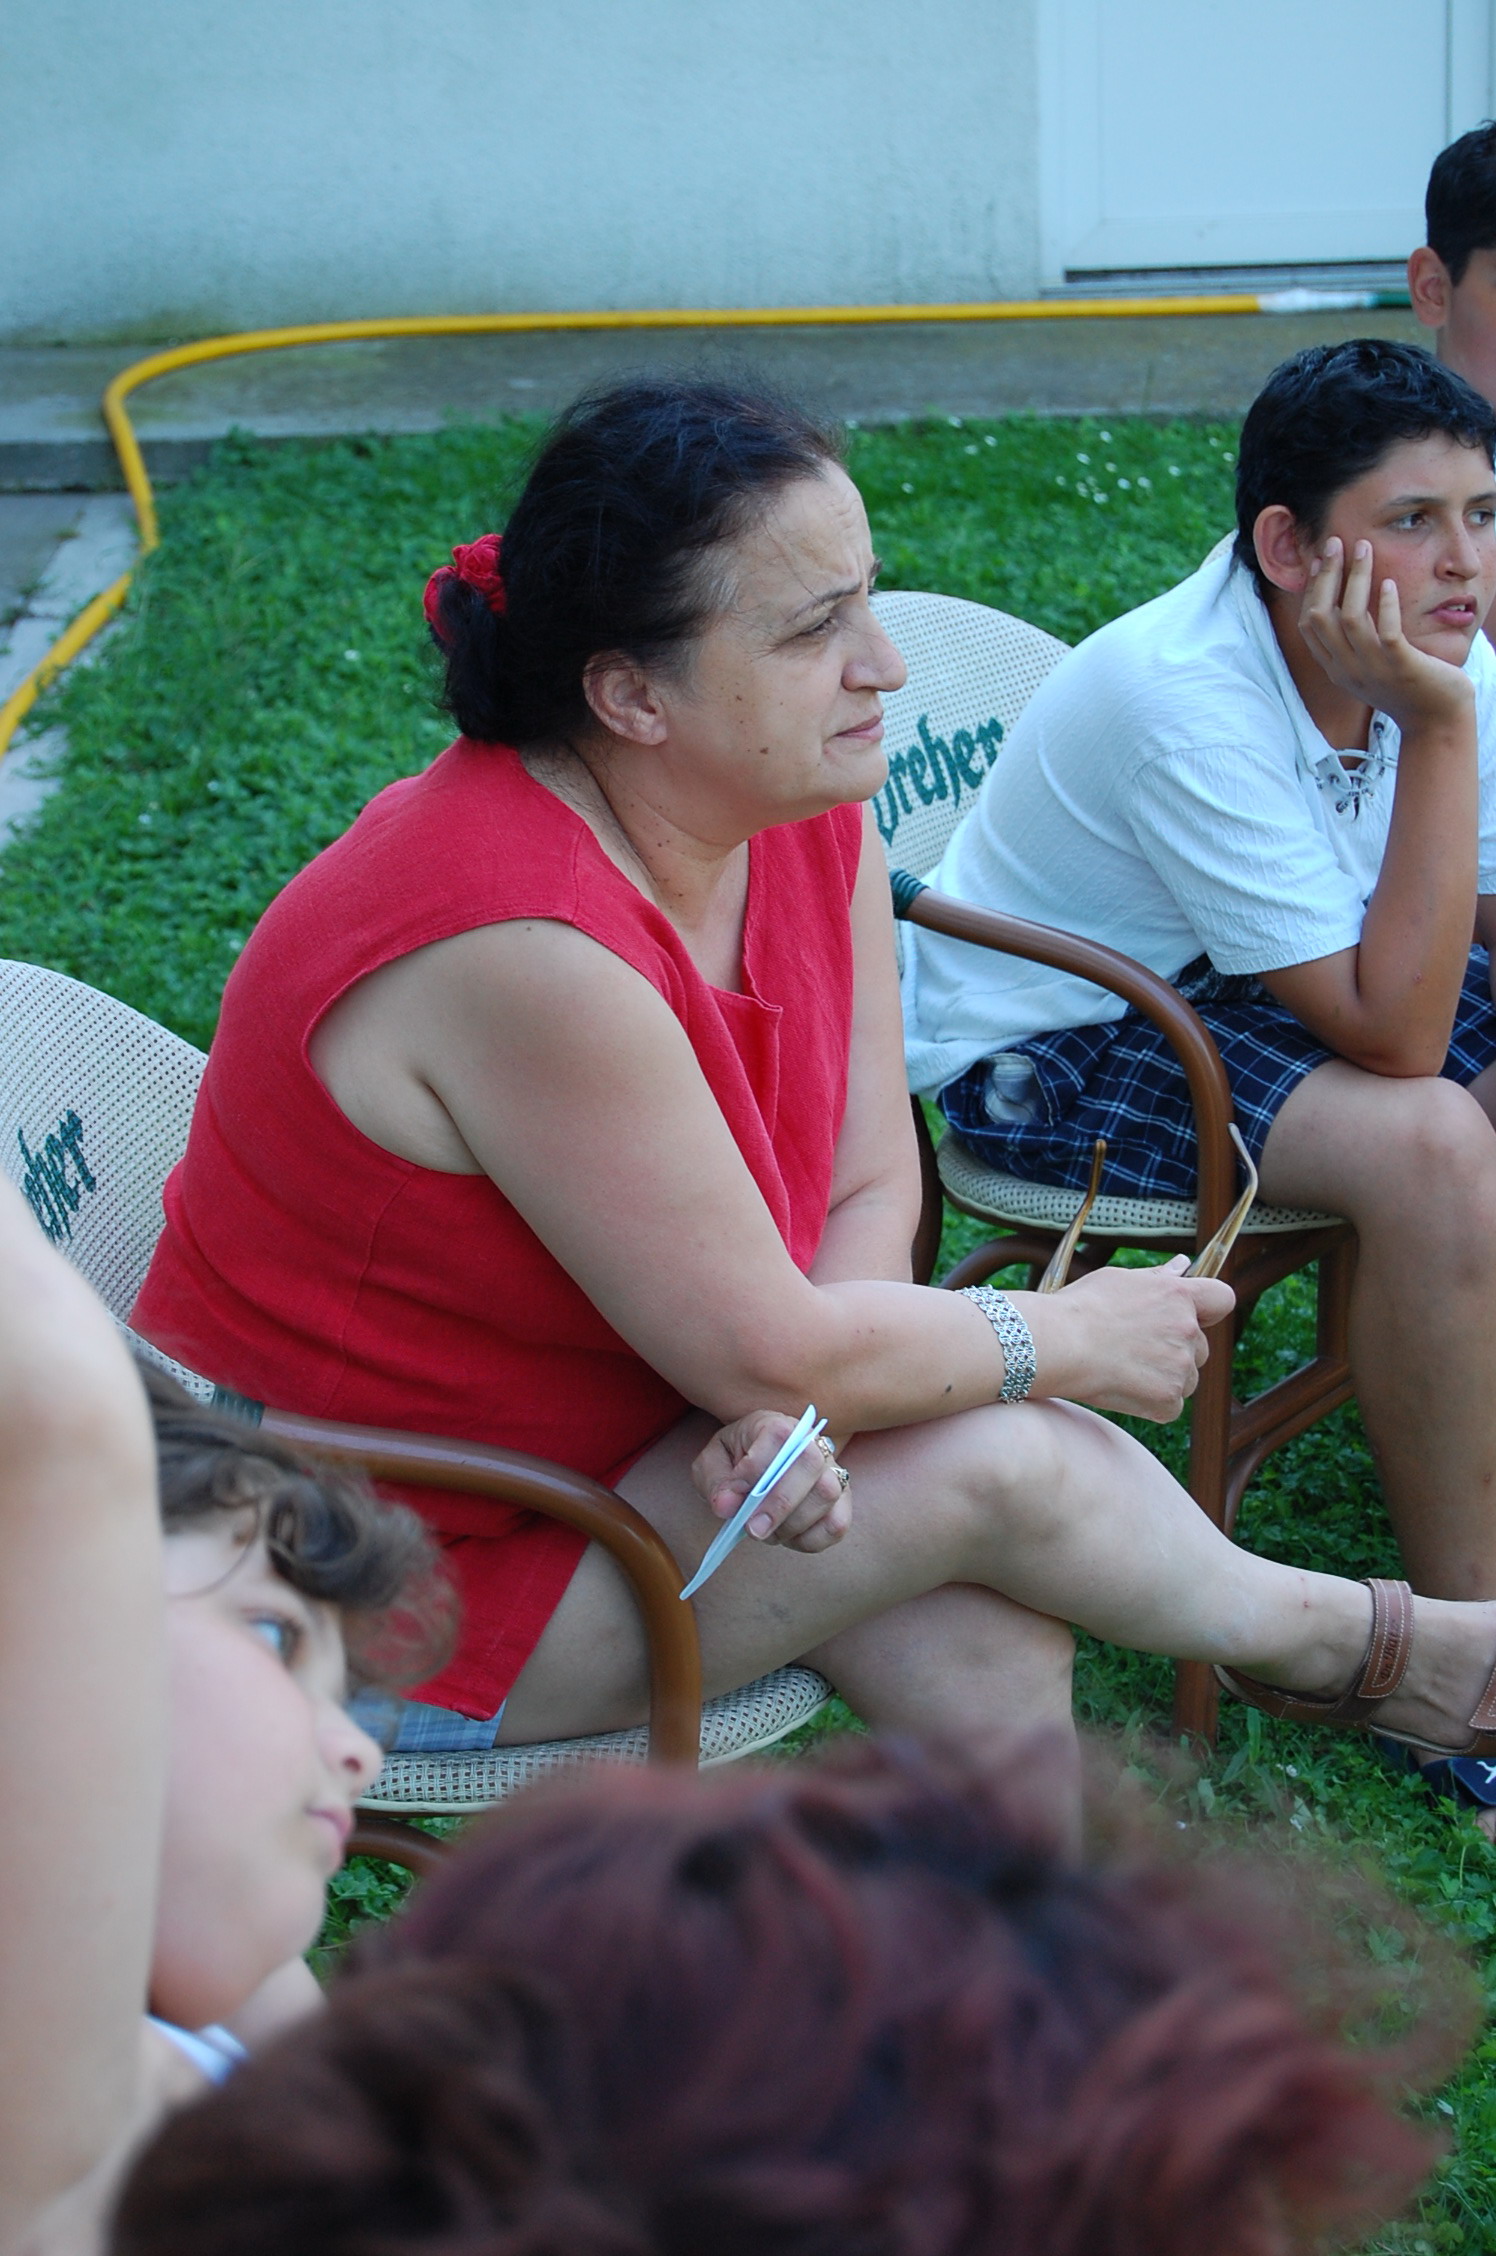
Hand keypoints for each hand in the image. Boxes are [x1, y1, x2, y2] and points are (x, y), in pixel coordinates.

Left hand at [692, 1410, 852, 1553]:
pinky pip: (837, 1524)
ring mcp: (832, 1472)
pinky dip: (809, 1540)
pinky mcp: (843, 1502)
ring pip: (827, 1495)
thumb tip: (726, 1506)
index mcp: (776, 1425)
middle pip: (810, 1464)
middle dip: (779, 1503)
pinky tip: (787, 1536)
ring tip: (766, 1533)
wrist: (756, 1473)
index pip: (778, 1437)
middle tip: (753, 1529)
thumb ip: (715, 1482)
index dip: (754, 1470)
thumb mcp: (711, 1465)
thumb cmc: (734, 1463)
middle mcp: (812, 1443)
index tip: (732, 1497)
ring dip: (792, 1524)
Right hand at [1028, 1256, 1233, 1421]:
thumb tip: (1183, 1265)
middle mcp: (1187, 1330)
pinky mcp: (1167, 1399)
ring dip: (1166, 1377)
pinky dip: (1153, 1402)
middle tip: (1135, 1347)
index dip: (1209, 1309)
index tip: (1191, 1316)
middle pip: (1201, 1347)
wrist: (1057, 1344)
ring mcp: (1180, 1367)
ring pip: (1187, 1378)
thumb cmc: (1081, 1308)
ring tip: (1124, 1367)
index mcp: (1178, 1295)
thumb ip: (1158, 1277)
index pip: (1222, 1299)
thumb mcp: (1120, 1280)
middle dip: (1177, 1349)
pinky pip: (1172, 1405)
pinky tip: (1123, 1387)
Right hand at [1298, 537, 1474, 735]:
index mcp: (1336, 668)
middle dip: (1326, 575)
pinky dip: (1385, 604)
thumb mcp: (1370, 666)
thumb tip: (1345, 602)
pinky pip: (1386, 632)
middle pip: (1320, 617)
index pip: (1308, 625)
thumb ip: (1354, 641)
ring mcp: (1372, 670)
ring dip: (1356, 579)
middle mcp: (1347, 669)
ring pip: (1350, 619)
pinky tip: (1389, 583)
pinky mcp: (1401, 668)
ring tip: (1365, 549)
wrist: (1435, 720)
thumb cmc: (1407, 687)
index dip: (1310, 590)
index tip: (1317, 560)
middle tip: (1336, 543)